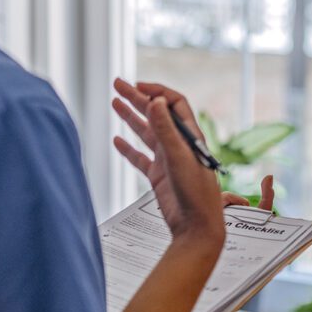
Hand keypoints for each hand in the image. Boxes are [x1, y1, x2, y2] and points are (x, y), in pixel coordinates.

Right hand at [114, 80, 274, 213]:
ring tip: (115, 102)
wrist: (196, 227)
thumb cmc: (195, 193)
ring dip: (131, 118)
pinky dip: (128, 148)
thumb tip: (155, 100)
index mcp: (189, 135)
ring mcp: (167, 160)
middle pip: (156, 114)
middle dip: (137, 98)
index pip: (173, 103)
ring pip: (146, 133)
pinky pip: (140, 158)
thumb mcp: (179, 157)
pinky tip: (117, 140)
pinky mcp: (159, 176)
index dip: (156, 91)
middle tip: (117, 85)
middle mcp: (178, 145)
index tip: (137, 86)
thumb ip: (166, 129)